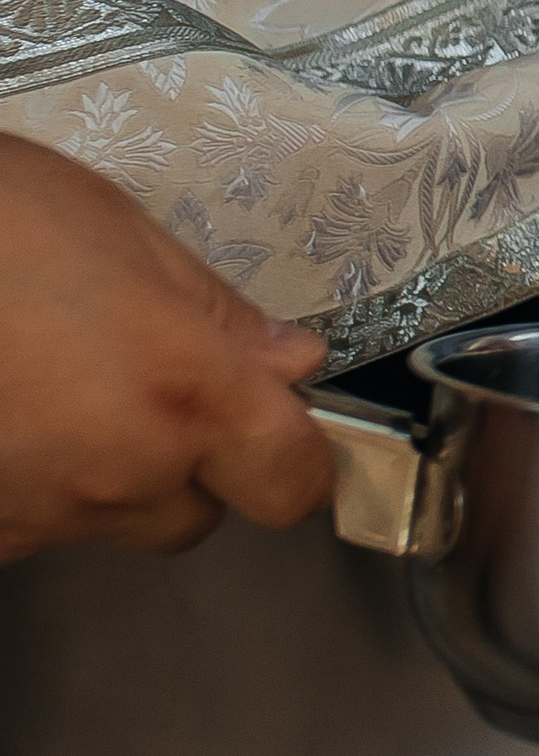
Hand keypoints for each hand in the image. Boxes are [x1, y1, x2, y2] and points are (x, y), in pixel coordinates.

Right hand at [0, 137, 333, 561]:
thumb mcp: (121, 232)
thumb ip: (217, 312)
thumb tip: (288, 361)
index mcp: (182, 393)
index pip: (292, 483)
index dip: (294, 456)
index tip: (278, 424)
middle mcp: (117, 473)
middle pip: (195, 510)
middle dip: (185, 457)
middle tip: (134, 374)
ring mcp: (35, 514)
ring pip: (109, 517)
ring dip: (101, 468)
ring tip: (45, 379)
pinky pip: (32, 524)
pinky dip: (28, 481)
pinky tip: (4, 412)